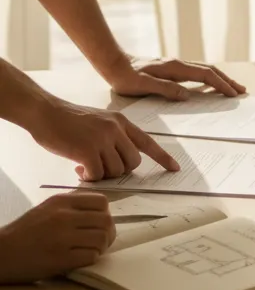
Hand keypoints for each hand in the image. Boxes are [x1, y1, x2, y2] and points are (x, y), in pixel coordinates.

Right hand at [0, 193, 114, 282]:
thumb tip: (101, 212)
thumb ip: (72, 207)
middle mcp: (64, 216)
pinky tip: (81, 259)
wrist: (0, 253)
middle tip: (102, 241)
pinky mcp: (60, 259)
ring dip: (101, 247)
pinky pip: (91, 256)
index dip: (105, 214)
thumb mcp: (47, 209)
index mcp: (62, 201)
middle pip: (106, 221)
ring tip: (91, 250)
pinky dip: (91, 258)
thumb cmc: (24, 232)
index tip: (99, 223)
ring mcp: (62, 238)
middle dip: (108, 232)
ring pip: (101, 239)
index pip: (101, 202)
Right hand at [28, 97, 179, 180]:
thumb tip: (121, 162)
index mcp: (121, 122)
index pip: (148, 142)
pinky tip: (78, 169)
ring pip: (116, 170)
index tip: (175, 168)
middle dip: (119, 171)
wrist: (45, 112)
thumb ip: (113, 137)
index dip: (162, 157)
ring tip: (85, 166)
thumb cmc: (68, 120)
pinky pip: (97, 175)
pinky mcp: (87, 149)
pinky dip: (89, 177)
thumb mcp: (99, 122)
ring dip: (101, 175)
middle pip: (133, 162)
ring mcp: (103, 138)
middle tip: (100, 168)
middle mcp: (116, 129)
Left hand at [105, 55, 245, 100]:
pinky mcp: (173, 69)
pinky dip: (210, 78)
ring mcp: (177, 65)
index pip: (205, 74)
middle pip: (210, 70)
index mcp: (175, 68)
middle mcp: (179, 64)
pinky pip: (197, 73)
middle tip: (241, 90)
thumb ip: (165, 89)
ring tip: (232, 87)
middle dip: (227, 80)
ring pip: (205, 70)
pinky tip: (211, 85)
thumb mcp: (142, 86)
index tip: (233, 93)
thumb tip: (187, 95)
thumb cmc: (125, 77)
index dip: (221, 84)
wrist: (114, 63)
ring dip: (221, 78)